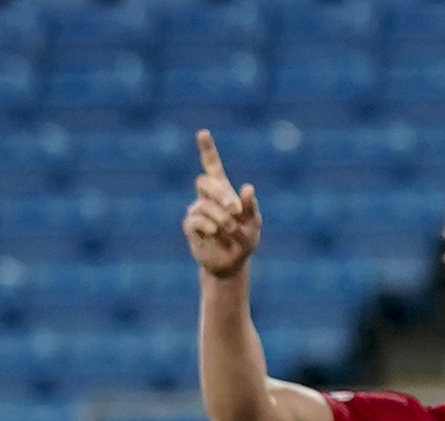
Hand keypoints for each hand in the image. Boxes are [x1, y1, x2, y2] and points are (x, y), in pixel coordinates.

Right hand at [181, 130, 261, 278]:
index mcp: (223, 192)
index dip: (207, 150)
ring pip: (203, 205)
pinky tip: (215, 233)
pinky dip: (210, 227)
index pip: (212, 166)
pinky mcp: (190, 226)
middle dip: (220, 194)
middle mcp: (207, 198)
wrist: (231, 264)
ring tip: (231, 230)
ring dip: (221, 218)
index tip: (203, 133)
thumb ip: (251, 207)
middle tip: (234, 209)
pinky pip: (196, 220)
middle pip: (204, 182)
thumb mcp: (253, 225)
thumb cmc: (244, 242)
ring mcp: (197, 211)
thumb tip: (248, 188)